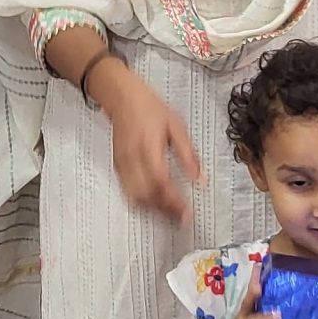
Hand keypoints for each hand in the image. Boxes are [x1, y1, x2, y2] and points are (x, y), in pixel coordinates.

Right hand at [91, 58, 201, 222]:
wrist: (122, 98)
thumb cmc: (150, 108)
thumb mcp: (176, 126)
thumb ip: (188, 154)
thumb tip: (199, 179)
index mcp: (149, 148)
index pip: (161, 182)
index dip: (173, 201)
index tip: (187, 213)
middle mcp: (133, 160)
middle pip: (147, 196)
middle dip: (165, 212)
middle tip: (182, 220)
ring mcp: (123, 165)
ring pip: (136, 198)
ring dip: (153, 211)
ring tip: (171, 217)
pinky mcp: (118, 167)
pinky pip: (128, 192)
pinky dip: (142, 203)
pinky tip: (154, 205)